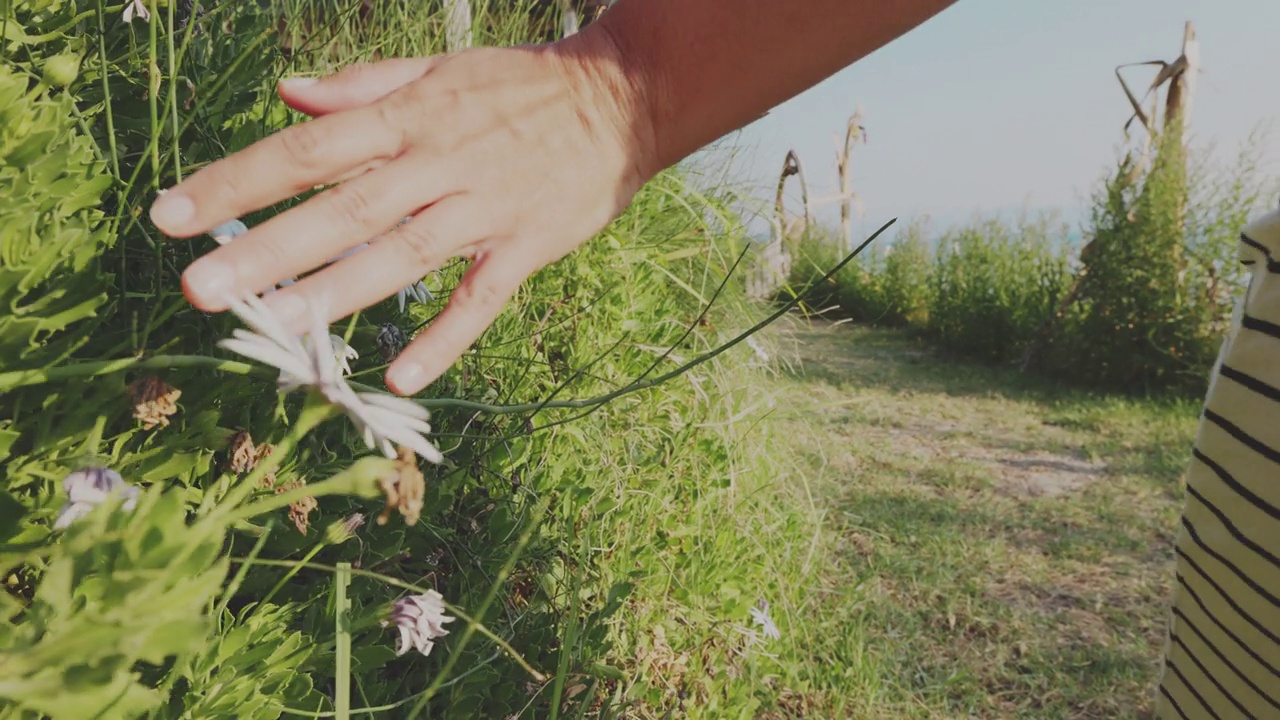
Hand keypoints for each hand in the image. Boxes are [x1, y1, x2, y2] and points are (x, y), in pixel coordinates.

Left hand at [150, 30, 658, 395]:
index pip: (307, 150)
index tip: (170, 214)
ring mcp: (484, 209)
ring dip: (338, 291)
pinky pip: (482, 298)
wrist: (622, 100)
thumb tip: (286, 93)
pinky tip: (400, 374)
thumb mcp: (437, 69)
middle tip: (200, 288)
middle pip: (343, 208)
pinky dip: (445, 337)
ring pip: (403, 254)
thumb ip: (360, 87)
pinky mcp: (527, 246)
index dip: (237, 181)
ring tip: (275, 326)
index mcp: (408, 117)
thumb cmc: (520, 86)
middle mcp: (438, 162)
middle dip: (268, 248)